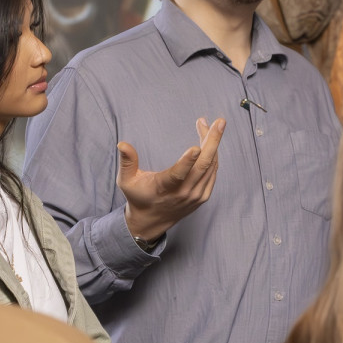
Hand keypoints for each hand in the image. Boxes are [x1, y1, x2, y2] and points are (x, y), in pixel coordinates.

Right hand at [117, 117, 224, 241]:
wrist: (151, 221)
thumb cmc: (138, 196)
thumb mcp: (126, 181)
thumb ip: (127, 161)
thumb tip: (122, 144)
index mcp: (164, 188)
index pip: (178, 175)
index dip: (187, 161)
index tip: (196, 146)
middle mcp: (183, 193)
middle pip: (202, 166)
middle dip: (213, 141)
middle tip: (220, 122)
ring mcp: (195, 195)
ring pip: (210, 166)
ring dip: (213, 144)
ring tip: (212, 125)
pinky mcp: (203, 196)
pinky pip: (213, 172)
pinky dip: (214, 156)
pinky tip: (210, 141)